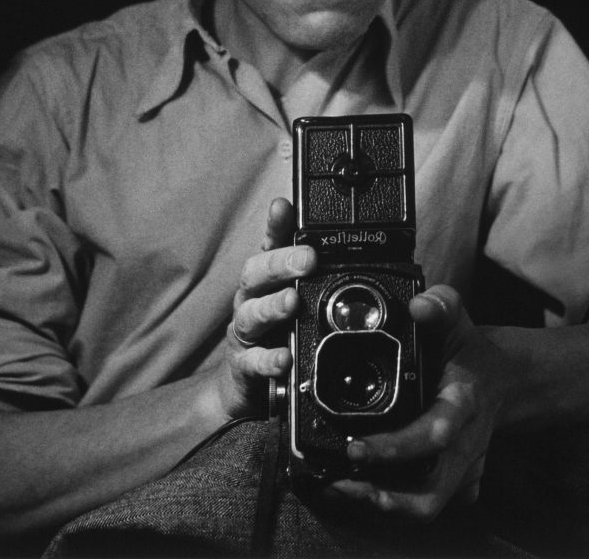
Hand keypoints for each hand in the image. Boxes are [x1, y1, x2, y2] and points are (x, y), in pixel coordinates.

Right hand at [216, 198, 316, 419]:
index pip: (269, 245)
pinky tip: (284, 358)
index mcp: (266, 280)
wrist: (243, 382)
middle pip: (255, 273)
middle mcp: (251, 299)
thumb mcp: (294, 299)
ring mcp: (245, 332)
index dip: (275, 225)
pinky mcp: (244, 365)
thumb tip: (345, 248)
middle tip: (307, 259)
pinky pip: (253, 362)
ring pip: (251, 314)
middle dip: (280, 263)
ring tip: (292, 302)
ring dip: (272, 306)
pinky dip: (269, 360)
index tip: (283, 206)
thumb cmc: (274, 332)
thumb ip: (314, 276)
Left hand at [326, 285, 513, 520]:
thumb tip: (416, 306)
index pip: (434, 434)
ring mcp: (463, 469)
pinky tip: (359, 490)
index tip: (355, 447)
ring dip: (379, 504)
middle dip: (380, 494)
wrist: (503, 380)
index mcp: (464, 403)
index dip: (395, 447)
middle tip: (336, 480)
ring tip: (336, 488)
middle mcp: (466, 444)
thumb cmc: (469, 350)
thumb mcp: (458, 319)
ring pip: (425, 505)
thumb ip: (440, 305)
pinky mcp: (457, 483)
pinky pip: (425, 504)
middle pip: (429, 490)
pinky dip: (391, 504)